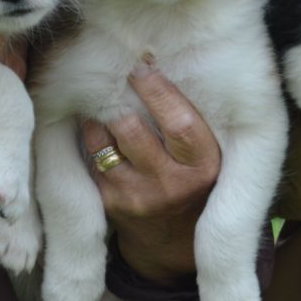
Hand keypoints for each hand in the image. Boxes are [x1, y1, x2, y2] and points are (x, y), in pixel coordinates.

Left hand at [80, 59, 221, 283]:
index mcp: (205, 167)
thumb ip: (191, 119)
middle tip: (117, 73)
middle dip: (121, 96)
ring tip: (106, 100)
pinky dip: (93, 137)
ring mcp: (138, 197)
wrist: (174, 238)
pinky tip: (101, 128)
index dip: (158, 90)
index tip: (143, 65)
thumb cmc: (194, 177)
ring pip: (105, 141)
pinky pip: (92, 156)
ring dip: (101, 115)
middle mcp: (173, 185)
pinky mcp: (110, 203)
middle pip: (134, 129)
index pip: (180, 122)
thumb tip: (157, 62)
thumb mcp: (207, 154)